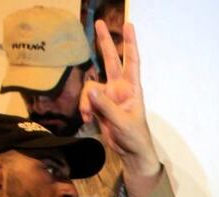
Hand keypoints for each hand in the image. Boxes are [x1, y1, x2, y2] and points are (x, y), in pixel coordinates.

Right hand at [80, 20, 159, 176]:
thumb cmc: (134, 136)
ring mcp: (108, 96)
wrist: (130, 152)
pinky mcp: (99, 105)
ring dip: (86, 101)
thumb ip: (106, 106)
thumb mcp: (122, 122)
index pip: (132, 61)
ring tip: (87, 116)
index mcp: (132, 88)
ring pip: (90, 87)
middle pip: (110, 60)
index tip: (128, 25)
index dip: (130, 43)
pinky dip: (84, 109)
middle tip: (99, 22)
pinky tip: (87, 120)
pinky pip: (86, 100)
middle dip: (104, 42)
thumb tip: (90, 90)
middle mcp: (120, 88)